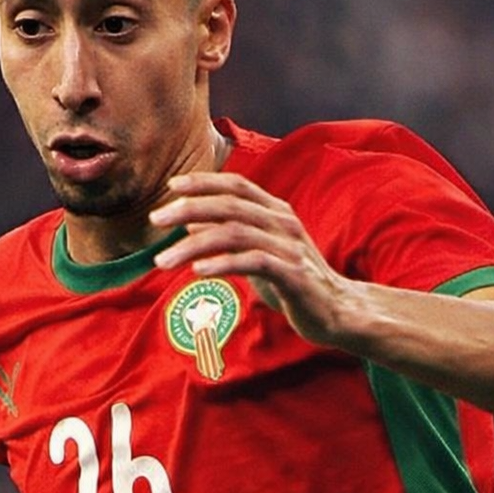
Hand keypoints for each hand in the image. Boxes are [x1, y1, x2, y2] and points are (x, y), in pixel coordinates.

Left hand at [151, 171, 357, 347]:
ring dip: (194, 245)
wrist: (337, 310)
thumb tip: (190, 223)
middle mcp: (283, 222)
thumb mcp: (257, 253)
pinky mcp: (293, 275)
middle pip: (230, 205)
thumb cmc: (293, 280)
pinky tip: (198, 271)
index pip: (237, 185)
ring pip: (235, 234)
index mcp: (275, 211)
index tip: (171, 187)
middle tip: (155, 219)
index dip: (204, 182)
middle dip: (189, 208)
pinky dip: (223, 264)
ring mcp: (289, 247)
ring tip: (164, 260)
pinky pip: (253, 262)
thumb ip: (228, 235)